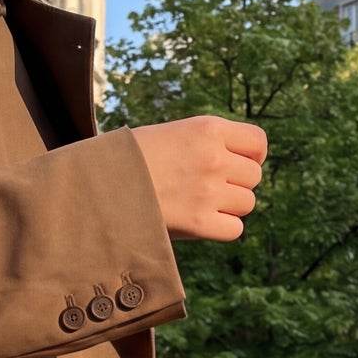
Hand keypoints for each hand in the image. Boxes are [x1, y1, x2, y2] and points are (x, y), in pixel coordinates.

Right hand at [131, 116, 266, 241]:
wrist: (99, 182)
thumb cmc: (129, 160)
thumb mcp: (171, 135)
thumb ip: (204, 145)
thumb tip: (235, 165)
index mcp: (208, 128)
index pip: (258, 142)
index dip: (251, 156)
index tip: (235, 164)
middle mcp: (214, 158)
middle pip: (253, 177)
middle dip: (236, 184)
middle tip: (208, 189)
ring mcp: (208, 191)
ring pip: (247, 203)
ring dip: (229, 207)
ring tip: (200, 205)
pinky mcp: (199, 223)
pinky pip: (235, 229)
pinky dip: (222, 229)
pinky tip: (201, 223)